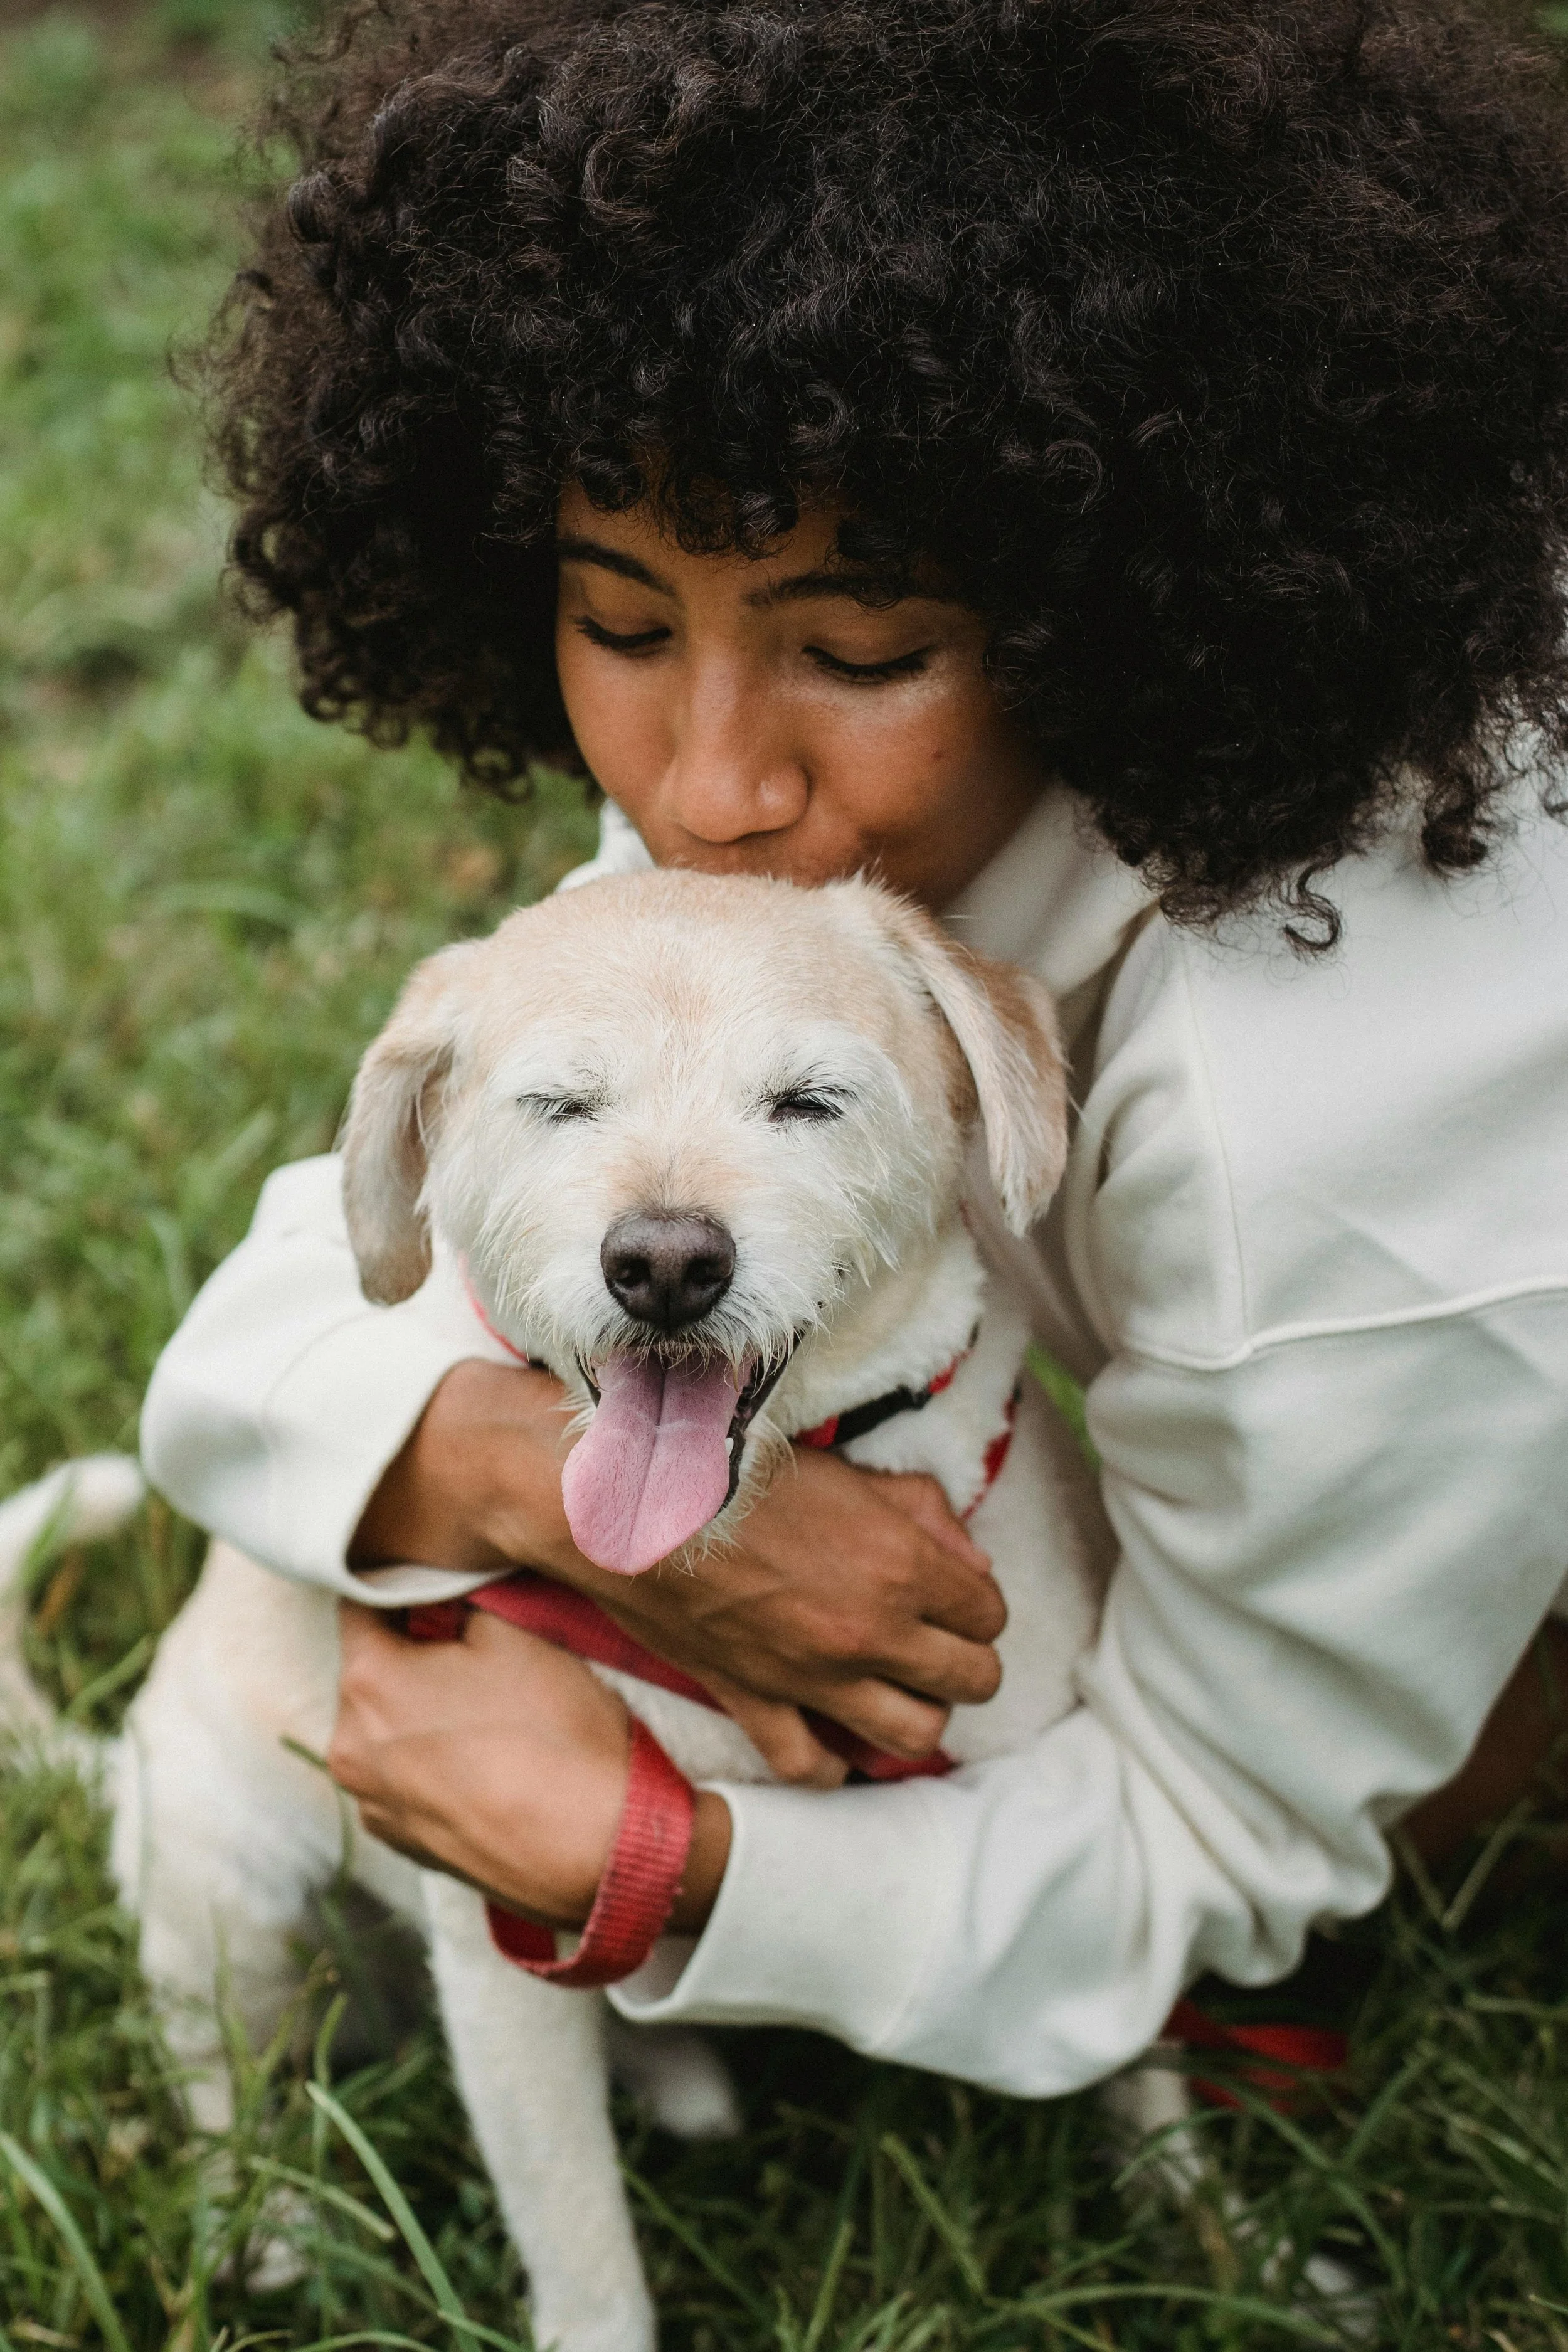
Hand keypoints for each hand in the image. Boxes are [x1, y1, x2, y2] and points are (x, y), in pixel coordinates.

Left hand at [328, 1603, 731, 1930]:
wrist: (599, 1851)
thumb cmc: (556, 1734)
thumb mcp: (514, 1631)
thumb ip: (461, 1597)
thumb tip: (443, 1591)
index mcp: (366, 1682)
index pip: (360, 1603)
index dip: (405, 1584)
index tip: (445, 1584)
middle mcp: (349, 1747)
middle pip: (373, 1669)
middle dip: (418, 1651)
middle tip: (483, 1648)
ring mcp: (374, 1805)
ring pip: (391, 1728)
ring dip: (427, 1710)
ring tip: (497, 1712)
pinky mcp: (406, 1845)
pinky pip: (409, 1779)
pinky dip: (438, 1763)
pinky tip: (495, 1762)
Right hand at [352, 1359, 1006, 1783]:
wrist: (638, 1502)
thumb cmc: (739, 1469)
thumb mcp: (848, 1471)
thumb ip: (924, 1512)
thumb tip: (972, 1563)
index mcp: (902, 1565)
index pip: (989, 1613)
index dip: (976, 1603)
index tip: (953, 1592)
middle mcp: (871, 1632)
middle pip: (971, 1681)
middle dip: (965, 1661)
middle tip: (937, 1642)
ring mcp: (814, 1677)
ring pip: (914, 1736)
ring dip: (917, 1713)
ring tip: (897, 1689)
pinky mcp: (756, 1702)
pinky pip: (813, 1767)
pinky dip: (832, 1762)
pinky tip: (833, 1736)